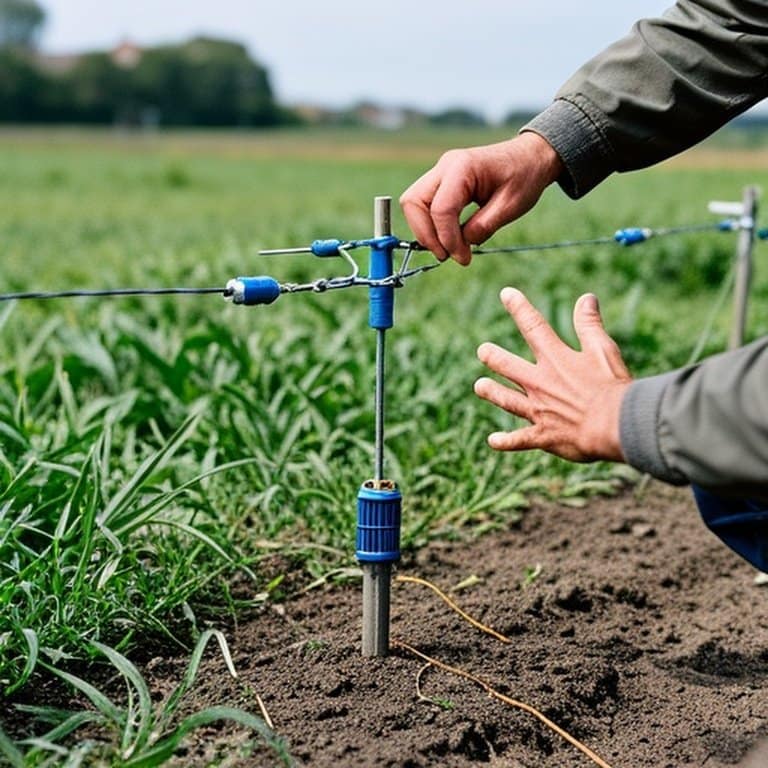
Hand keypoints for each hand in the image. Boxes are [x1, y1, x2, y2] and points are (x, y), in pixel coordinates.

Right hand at [399, 132, 562, 264]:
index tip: (463, 257)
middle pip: (413, 203)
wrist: (529, 157)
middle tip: (447, 255)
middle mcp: (445, 166)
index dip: (447, 238)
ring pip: (413, 205)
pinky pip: (422, 206)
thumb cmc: (524, 176)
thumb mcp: (512, 205)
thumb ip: (484, 226)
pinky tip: (450, 239)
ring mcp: (440, 173)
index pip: (441, 208)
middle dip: (426, 234)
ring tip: (448, 250)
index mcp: (463, 166)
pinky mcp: (441, 183)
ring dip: (425, 231)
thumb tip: (462, 245)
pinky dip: (431, 226)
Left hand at [474, 288, 631, 461]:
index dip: (519, 308)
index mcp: (555, 359)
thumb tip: (586, 298)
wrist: (614, 425)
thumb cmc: (612, 386)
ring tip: (479, 386)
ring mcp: (539, 410)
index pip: (533, 327)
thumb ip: (590, 325)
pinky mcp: (543, 435)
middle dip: (494, 357)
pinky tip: (492, 441)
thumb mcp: (603, 350)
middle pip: (509, 366)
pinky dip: (505, 441)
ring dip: (492, 392)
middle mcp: (540, 383)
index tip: (506, 294)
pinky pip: (519, 439)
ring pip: (507, 399)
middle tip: (482, 351)